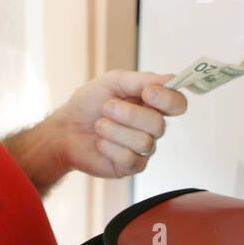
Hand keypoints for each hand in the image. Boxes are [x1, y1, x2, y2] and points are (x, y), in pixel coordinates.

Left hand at [51, 70, 188, 177]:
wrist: (65, 128)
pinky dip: (109, 147)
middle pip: (159, 125)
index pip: (178, 104)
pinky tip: (100, 143)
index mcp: (153, 103)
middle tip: (106, 107)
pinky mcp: (131, 166)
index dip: (168, 99)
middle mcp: (153, 126)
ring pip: (144, 143)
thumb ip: (141, 80)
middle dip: (129, 115)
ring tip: (99, 125)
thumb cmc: (89, 103)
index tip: (147, 92)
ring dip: (115, 131)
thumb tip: (171, 79)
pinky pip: (130, 159)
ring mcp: (143, 148)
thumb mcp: (112, 82)